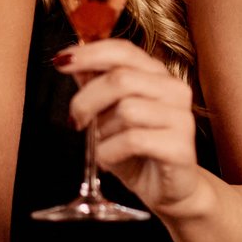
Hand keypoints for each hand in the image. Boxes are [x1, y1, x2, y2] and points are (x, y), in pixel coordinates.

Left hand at [62, 40, 206, 216]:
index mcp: (157, 75)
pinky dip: (110, 152)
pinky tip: (108, 159)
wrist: (170, 190)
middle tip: (75, 121)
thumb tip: (72, 63)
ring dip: (102, 131)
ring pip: (126, 110)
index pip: (123, 50)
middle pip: (121, 78)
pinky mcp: (180, 146)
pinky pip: (133, 140)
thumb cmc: (139, 151)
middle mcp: (173, 90)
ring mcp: (180, 117)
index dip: (89, 53)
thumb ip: (95, 87)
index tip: (60, 62)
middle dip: (87, 100)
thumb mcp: (109, 116)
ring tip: (101, 145)